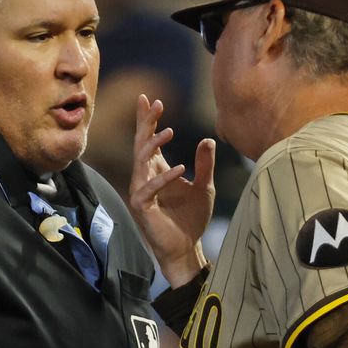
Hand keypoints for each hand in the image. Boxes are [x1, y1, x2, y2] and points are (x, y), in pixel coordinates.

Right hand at [129, 95, 214, 285]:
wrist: (185, 248)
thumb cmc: (191, 219)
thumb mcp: (204, 187)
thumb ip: (204, 165)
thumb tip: (207, 139)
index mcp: (157, 171)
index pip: (149, 141)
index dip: (148, 120)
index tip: (150, 98)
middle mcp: (145, 179)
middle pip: (141, 144)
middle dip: (145, 123)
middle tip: (153, 102)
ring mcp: (140, 192)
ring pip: (140, 162)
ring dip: (153, 145)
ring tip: (169, 131)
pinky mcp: (142, 207)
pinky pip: (149, 188)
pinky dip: (164, 178)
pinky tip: (181, 168)